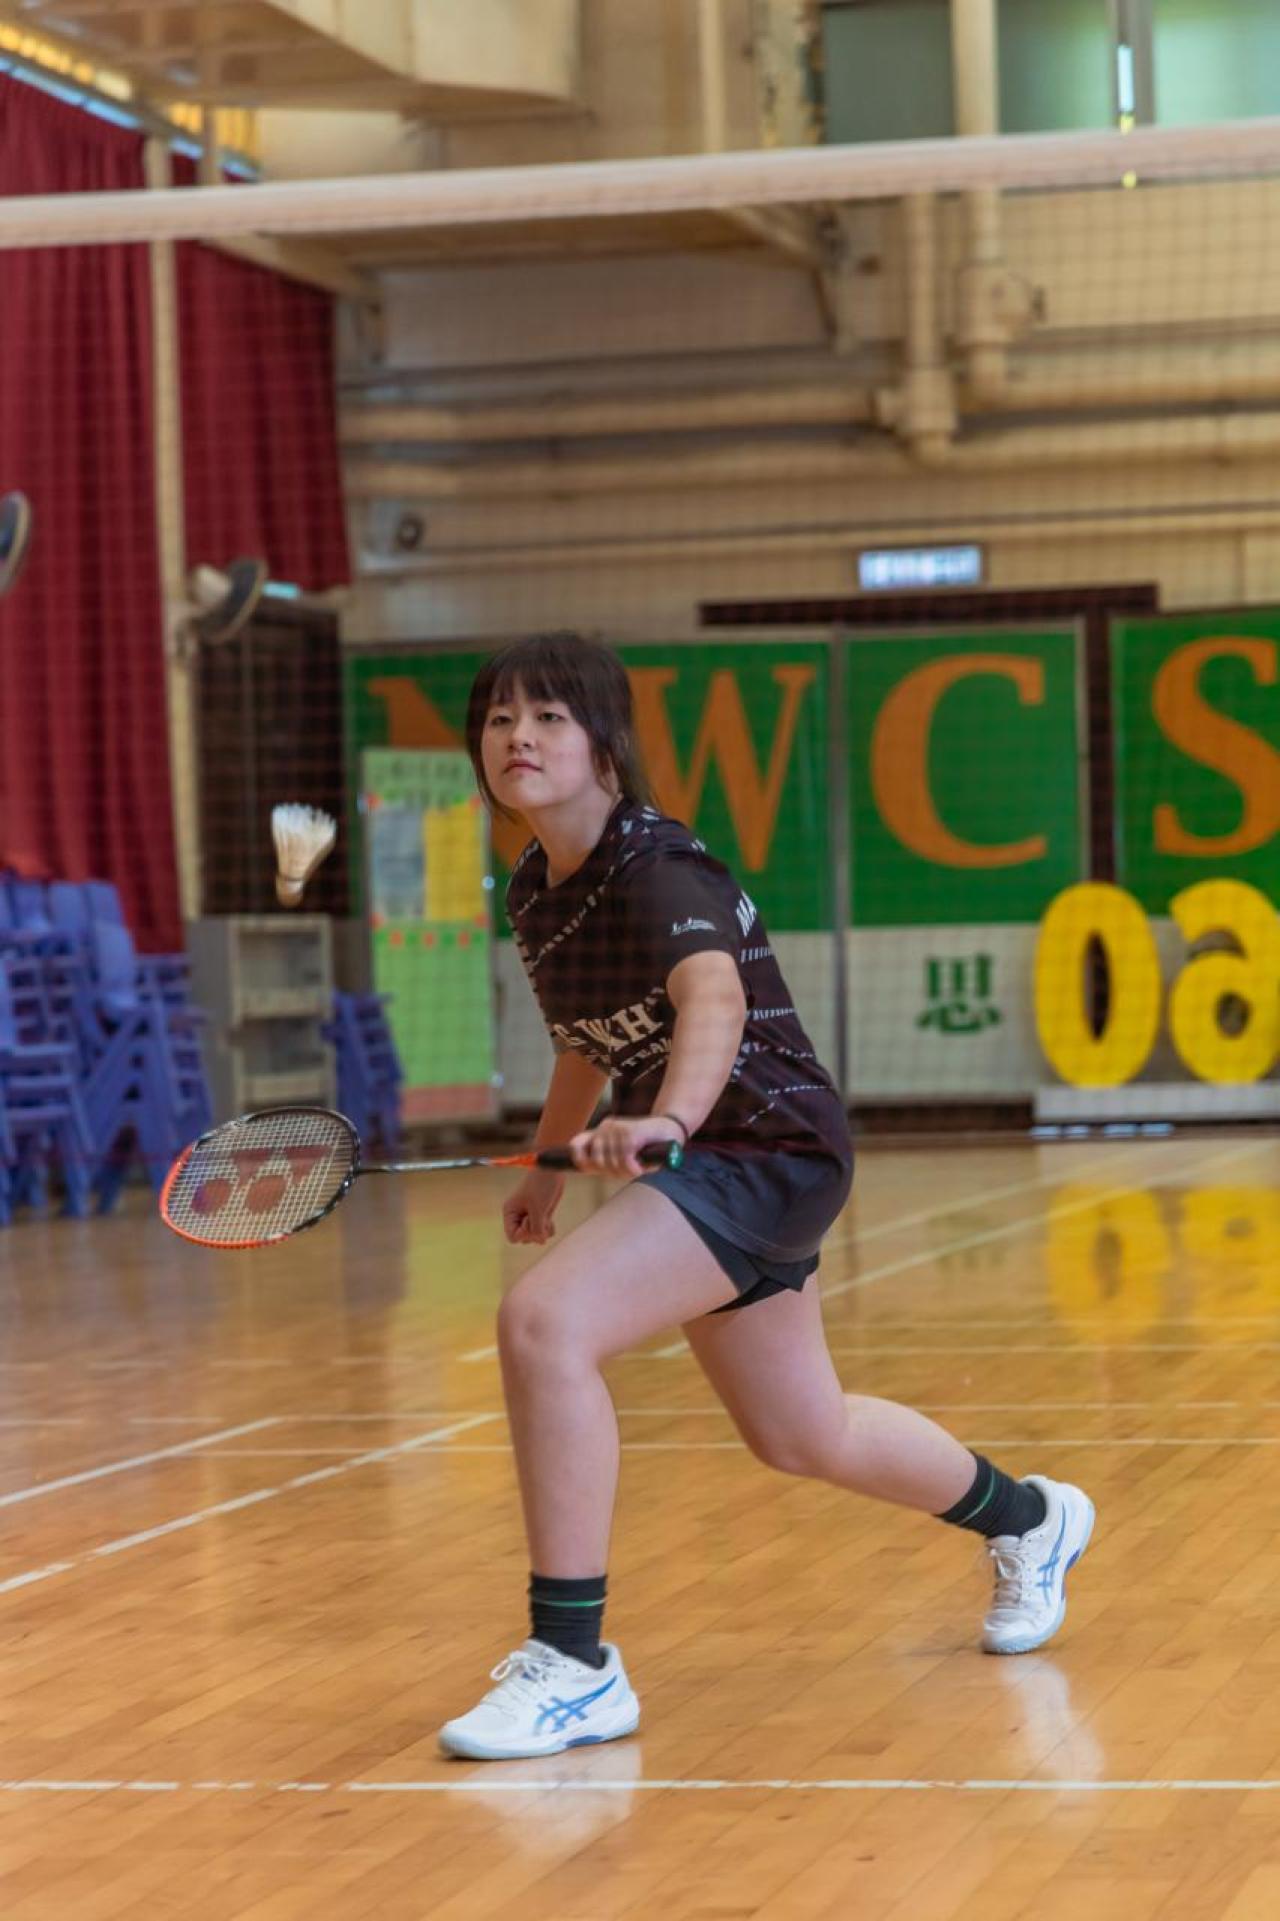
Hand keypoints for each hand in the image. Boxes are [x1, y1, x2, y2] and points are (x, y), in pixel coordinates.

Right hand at [503, 1167, 564, 1244]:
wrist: (552, 1170)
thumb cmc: (541, 1186)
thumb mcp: (538, 1209)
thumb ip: (537, 1228)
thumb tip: (541, 1241)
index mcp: (510, 1213)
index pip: (513, 1237)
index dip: (523, 1234)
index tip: (530, 1220)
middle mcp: (518, 1216)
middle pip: (524, 1239)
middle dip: (534, 1233)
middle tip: (540, 1219)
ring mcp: (530, 1217)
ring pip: (534, 1237)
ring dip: (542, 1231)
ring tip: (546, 1220)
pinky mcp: (541, 1215)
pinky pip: (543, 1232)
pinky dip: (548, 1229)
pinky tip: (551, 1220)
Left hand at [568, 1113, 684, 1178]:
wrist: (671, 1129)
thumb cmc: (646, 1145)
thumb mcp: (622, 1152)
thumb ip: (606, 1157)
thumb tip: (585, 1166)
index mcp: (601, 1131)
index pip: (577, 1145)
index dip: (581, 1161)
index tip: (593, 1170)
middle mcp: (606, 1127)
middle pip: (597, 1161)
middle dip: (612, 1173)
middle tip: (627, 1172)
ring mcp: (618, 1129)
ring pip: (611, 1162)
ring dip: (625, 1172)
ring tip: (636, 1169)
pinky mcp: (631, 1132)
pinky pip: (625, 1159)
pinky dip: (633, 1169)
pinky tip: (641, 1168)